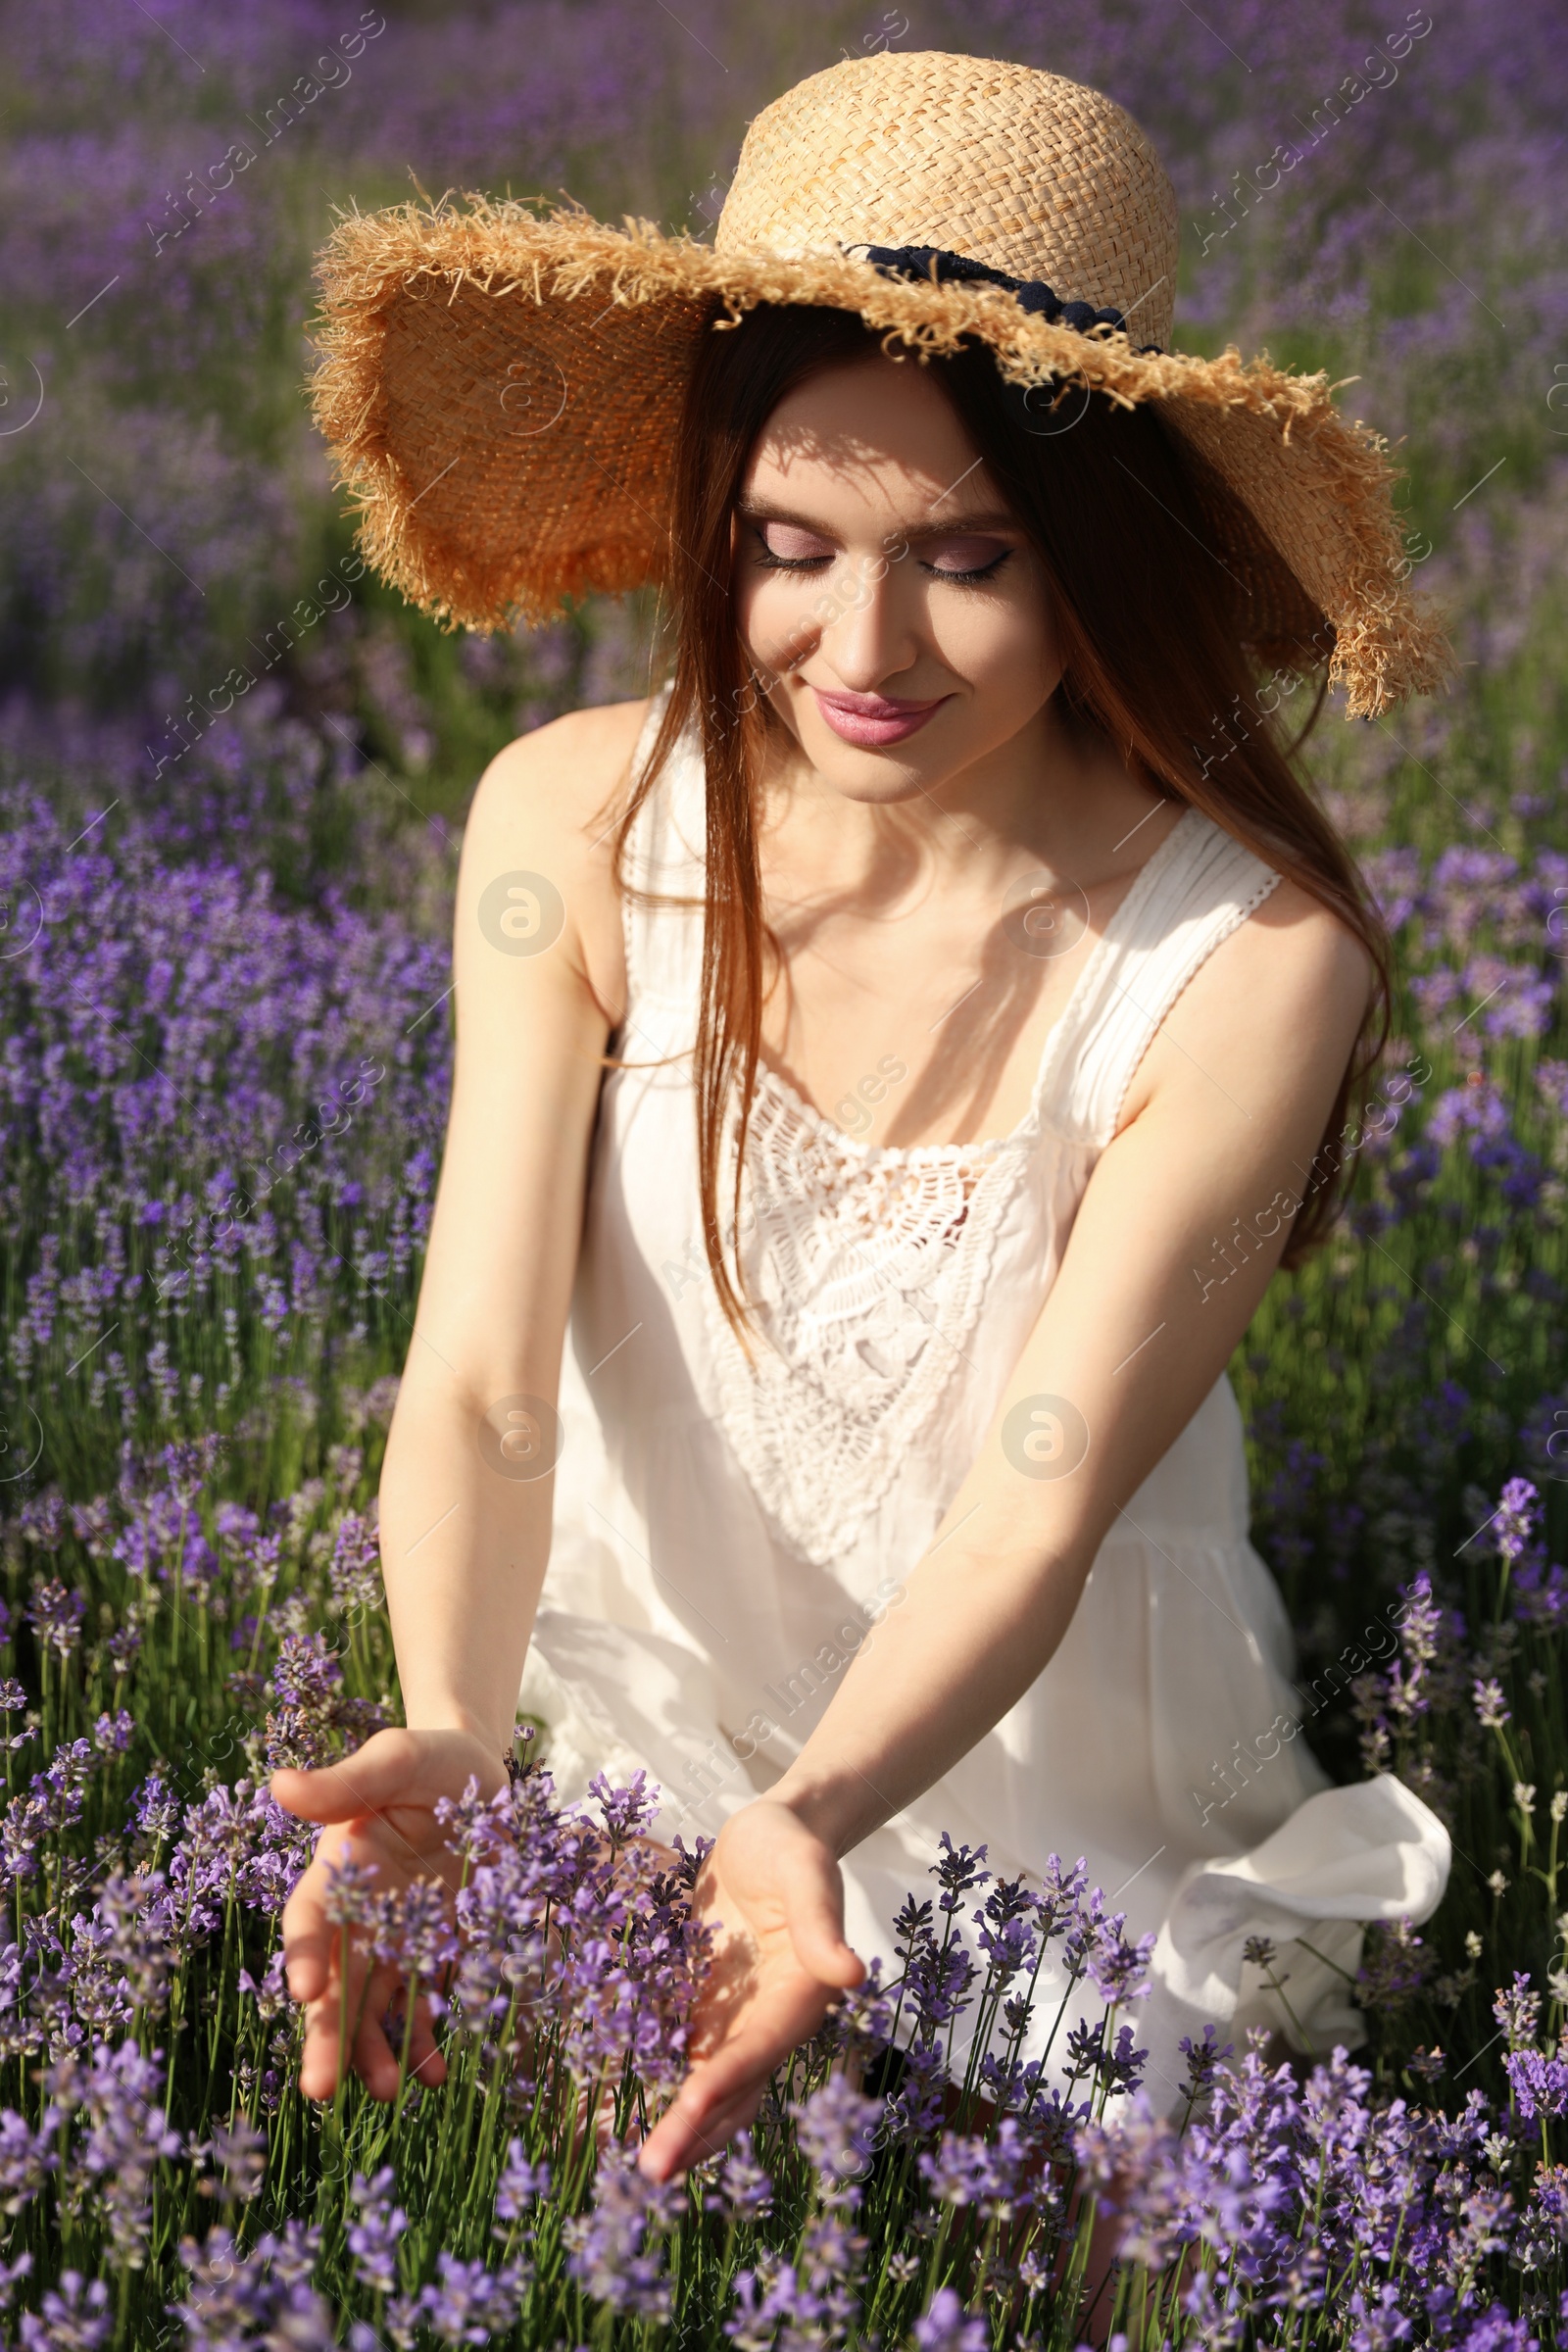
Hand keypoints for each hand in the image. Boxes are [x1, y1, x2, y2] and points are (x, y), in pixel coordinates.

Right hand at [271, 1725, 505, 2101]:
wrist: (480, 1773)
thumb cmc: (428, 1759)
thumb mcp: (394, 1758)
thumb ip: (343, 1780)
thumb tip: (279, 1784)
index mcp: (339, 1869)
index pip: (310, 1917)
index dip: (302, 1953)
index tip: (303, 1992)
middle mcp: (361, 1912)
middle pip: (336, 1980)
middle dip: (327, 2035)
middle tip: (319, 2091)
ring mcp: (398, 1936)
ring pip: (375, 2006)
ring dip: (374, 2052)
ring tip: (386, 2093)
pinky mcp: (437, 1949)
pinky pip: (425, 2001)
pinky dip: (425, 2039)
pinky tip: (436, 2074)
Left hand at [636, 1798, 864, 2180]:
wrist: (772, 1834)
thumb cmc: (790, 1848)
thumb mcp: (806, 1873)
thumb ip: (821, 1925)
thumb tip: (852, 1975)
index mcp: (799, 1997)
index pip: (758, 2050)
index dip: (724, 2082)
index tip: (687, 2110)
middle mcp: (770, 2022)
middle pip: (736, 2092)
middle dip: (696, 2133)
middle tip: (651, 2172)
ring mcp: (739, 2021)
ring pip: (710, 2091)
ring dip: (679, 2128)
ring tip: (637, 2166)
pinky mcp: (712, 2010)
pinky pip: (685, 2061)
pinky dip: (658, 2089)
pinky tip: (619, 2111)